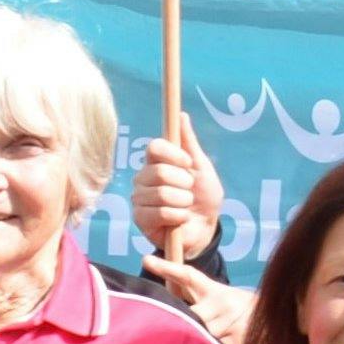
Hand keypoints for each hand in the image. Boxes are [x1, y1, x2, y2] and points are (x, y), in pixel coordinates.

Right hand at [132, 118, 218, 262]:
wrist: (204, 228)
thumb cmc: (203, 197)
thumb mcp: (202, 168)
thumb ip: (189, 143)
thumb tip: (182, 115)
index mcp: (156, 162)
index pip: (154, 147)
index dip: (174, 155)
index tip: (189, 163)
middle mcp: (143, 177)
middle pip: (159, 171)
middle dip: (184, 183)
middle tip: (189, 191)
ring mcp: (139, 198)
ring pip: (161, 193)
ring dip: (183, 202)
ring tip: (185, 206)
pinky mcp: (140, 218)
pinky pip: (160, 213)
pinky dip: (178, 216)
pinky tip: (179, 219)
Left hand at [135, 252, 253, 343]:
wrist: (282, 323)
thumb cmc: (246, 314)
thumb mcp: (226, 300)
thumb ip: (202, 304)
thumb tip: (172, 307)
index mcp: (216, 292)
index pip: (189, 277)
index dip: (168, 268)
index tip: (147, 260)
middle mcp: (223, 304)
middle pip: (191, 316)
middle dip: (182, 326)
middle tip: (169, 333)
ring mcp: (231, 323)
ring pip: (200, 337)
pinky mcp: (238, 343)